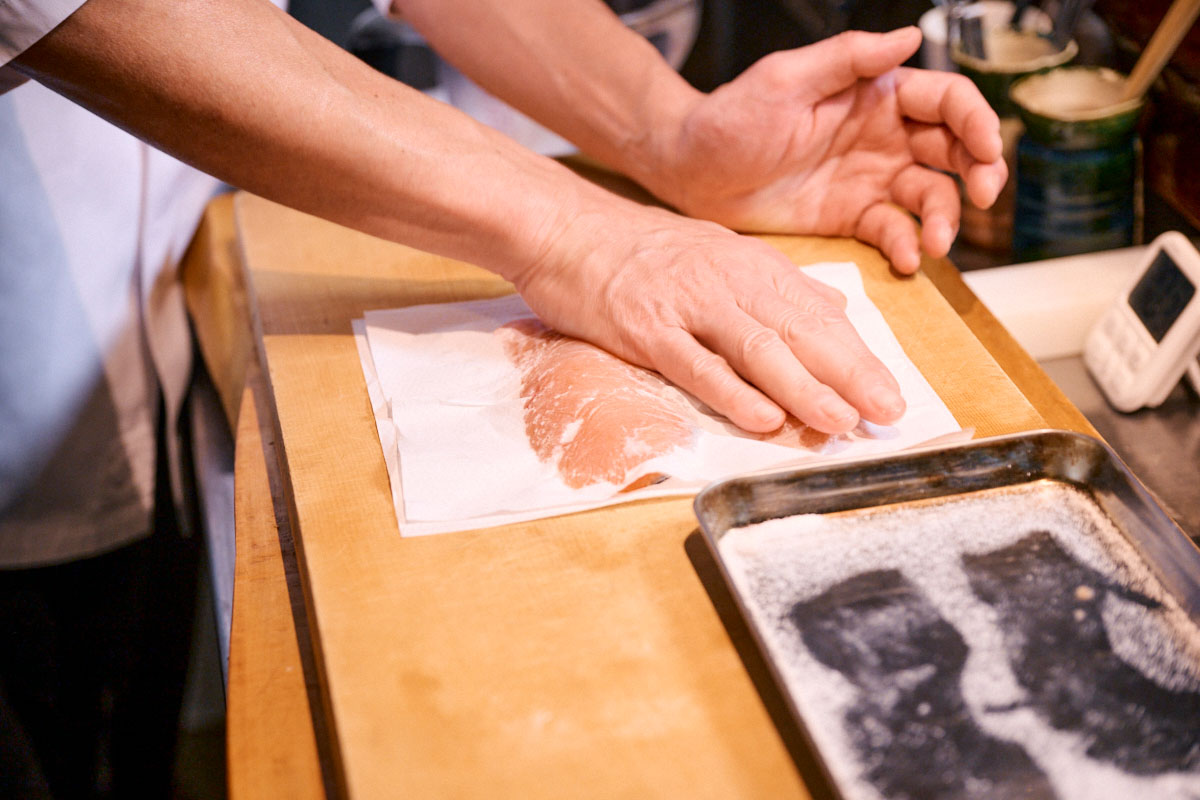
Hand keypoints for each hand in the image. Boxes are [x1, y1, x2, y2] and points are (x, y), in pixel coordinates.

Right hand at [511, 198, 904, 434]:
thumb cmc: (644, 250)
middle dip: (850, 375)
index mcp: (754, 267)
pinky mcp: (647, 329)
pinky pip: (694, 364)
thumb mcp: (722, 255)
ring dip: (803, 388)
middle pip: (800, 332)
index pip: (819, 317)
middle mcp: (730, 282)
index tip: (893, 395)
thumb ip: (779, 288)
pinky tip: (761, 418)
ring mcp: (688, 305)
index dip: (859, 358)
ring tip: (840, 422)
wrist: (568, 230)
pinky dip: (730, 392)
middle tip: (889, 413)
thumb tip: (836, 316)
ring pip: (757, 348)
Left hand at [644, 28, 1006, 272]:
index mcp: (876, 94)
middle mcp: (883, 136)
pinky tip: (906, 260)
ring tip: (934, 244)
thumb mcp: (784, 80)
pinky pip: (893, 231)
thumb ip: (847, 58)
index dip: (977, 122)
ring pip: (930, 196)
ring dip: (944, 220)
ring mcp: (869, 179)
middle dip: (980, 172)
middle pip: (954, 150)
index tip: (988, 151)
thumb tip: (909, 36)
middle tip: (985, 198)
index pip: (946, 101)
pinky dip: (906, 246)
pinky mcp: (850, 218)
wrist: (689, 173)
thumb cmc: (729, 119)